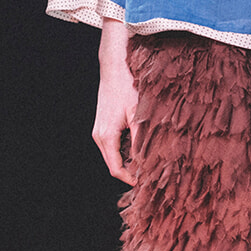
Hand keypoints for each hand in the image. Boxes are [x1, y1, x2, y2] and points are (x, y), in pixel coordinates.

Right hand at [93, 17, 138, 183]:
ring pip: (114, 155)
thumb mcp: (138, 115)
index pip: (116, 169)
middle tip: (150, 173)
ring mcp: (100, 130)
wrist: (114, 68)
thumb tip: (146, 161)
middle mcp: (99, 136)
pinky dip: (125, 149)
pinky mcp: (103, 125)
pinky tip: (140, 145)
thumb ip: (140, 140)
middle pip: (114, 164)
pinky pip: (113, 145)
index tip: (146, 183)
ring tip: (148, 160)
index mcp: (106, 137)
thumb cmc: (126, 89)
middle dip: (131, 171)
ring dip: (128, 160)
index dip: (130, 179)